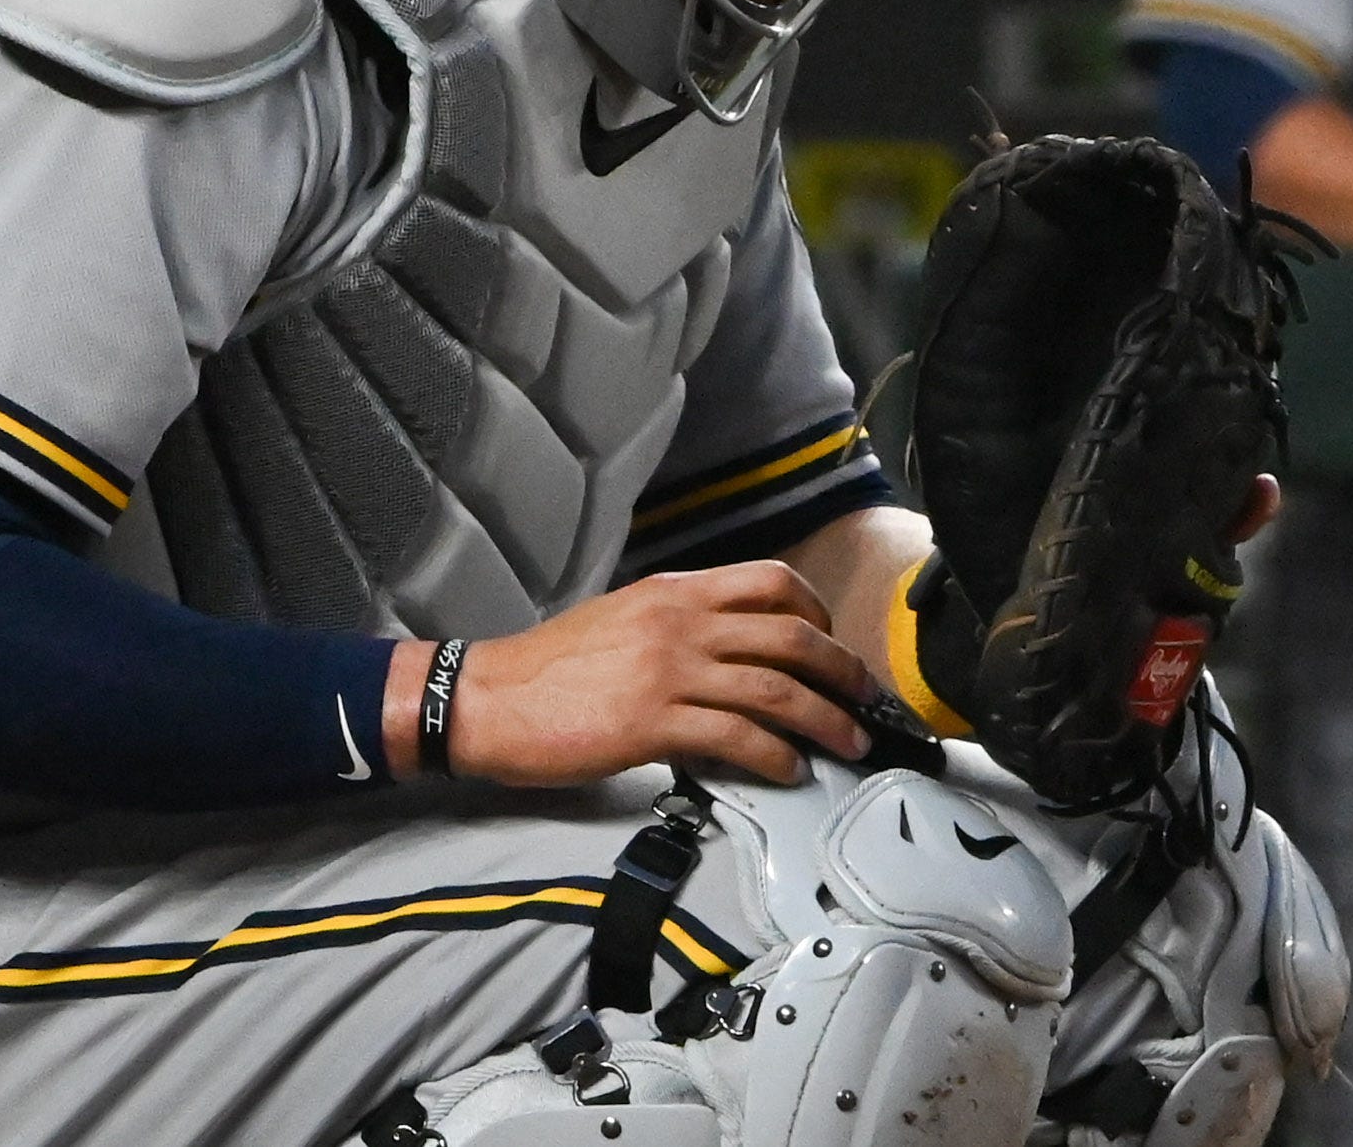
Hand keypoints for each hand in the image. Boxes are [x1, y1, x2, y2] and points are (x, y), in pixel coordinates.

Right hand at [387, 562, 875, 787]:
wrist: (486, 698)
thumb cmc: (549, 668)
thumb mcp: (623, 620)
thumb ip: (678, 626)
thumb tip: (730, 650)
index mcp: (674, 593)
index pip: (771, 582)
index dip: (818, 612)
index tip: (832, 644)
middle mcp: (680, 622)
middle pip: (791, 633)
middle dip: (842, 669)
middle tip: (865, 699)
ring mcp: (668, 671)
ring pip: (775, 688)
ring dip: (825, 718)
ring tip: (849, 744)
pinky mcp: (651, 724)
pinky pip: (736, 737)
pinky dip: (775, 755)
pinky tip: (789, 770)